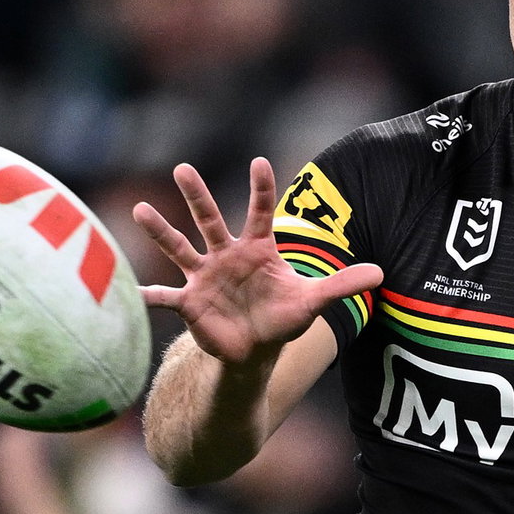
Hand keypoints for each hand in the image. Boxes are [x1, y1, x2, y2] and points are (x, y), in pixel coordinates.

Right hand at [132, 157, 382, 363]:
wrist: (255, 350)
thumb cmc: (282, 318)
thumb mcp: (314, 301)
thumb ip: (342, 284)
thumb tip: (381, 273)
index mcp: (257, 250)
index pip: (259, 212)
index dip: (261, 189)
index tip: (259, 163)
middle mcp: (227, 256)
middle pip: (209, 219)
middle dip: (196, 195)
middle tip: (183, 167)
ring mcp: (205, 277)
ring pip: (180, 248)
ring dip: (161, 231)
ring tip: (139, 209)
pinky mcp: (191, 303)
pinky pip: (167, 297)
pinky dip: (151, 296)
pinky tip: (132, 291)